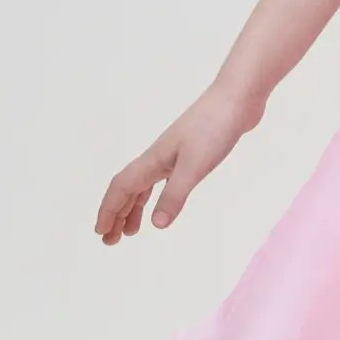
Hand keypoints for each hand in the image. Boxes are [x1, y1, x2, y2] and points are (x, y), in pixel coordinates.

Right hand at [94, 82, 263, 244]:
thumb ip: (175, 195)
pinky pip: (163, 179)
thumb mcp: (194, 166)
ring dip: (135, 207)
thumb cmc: (215, 128)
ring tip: (134, 231)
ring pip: (145, 184)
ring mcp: (174, 154)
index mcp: (154, 160)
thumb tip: (156, 225)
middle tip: (112, 240)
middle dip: (117, 214)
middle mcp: (158, 157)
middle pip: (128, 188)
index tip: (100, 233)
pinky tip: (166, 203)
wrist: (238, 99)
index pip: (122, 188)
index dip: (109, 211)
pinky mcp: (192, 153)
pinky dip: (157, 195)